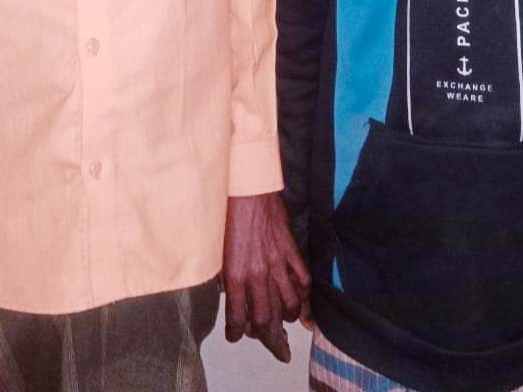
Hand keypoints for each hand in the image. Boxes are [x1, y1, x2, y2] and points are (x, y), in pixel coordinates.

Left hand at [222, 192, 310, 361]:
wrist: (247, 187)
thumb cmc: (228, 213)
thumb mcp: (217, 247)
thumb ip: (225, 273)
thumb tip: (228, 290)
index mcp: (235, 274)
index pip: (237, 317)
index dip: (236, 332)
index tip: (235, 335)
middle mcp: (257, 273)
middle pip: (265, 316)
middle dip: (264, 332)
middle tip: (261, 332)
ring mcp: (277, 262)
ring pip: (288, 303)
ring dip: (287, 316)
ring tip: (284, 319)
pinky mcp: (290, 249)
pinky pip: (303, 278)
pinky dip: (305, 294)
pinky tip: (302, 299)